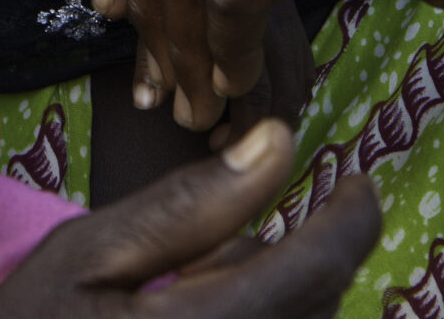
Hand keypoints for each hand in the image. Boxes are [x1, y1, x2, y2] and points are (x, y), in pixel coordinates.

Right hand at [0, 118, 380, 317]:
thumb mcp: (85, 255)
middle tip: (267, 221)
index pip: (319, 269)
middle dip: (314, 256)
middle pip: (319, 307)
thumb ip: (185, 207)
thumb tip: (278, 143)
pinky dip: (262, 318)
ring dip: (288, 296)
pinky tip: (208, 306)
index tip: (358, 181)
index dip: (353, 219)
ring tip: (216, 274)